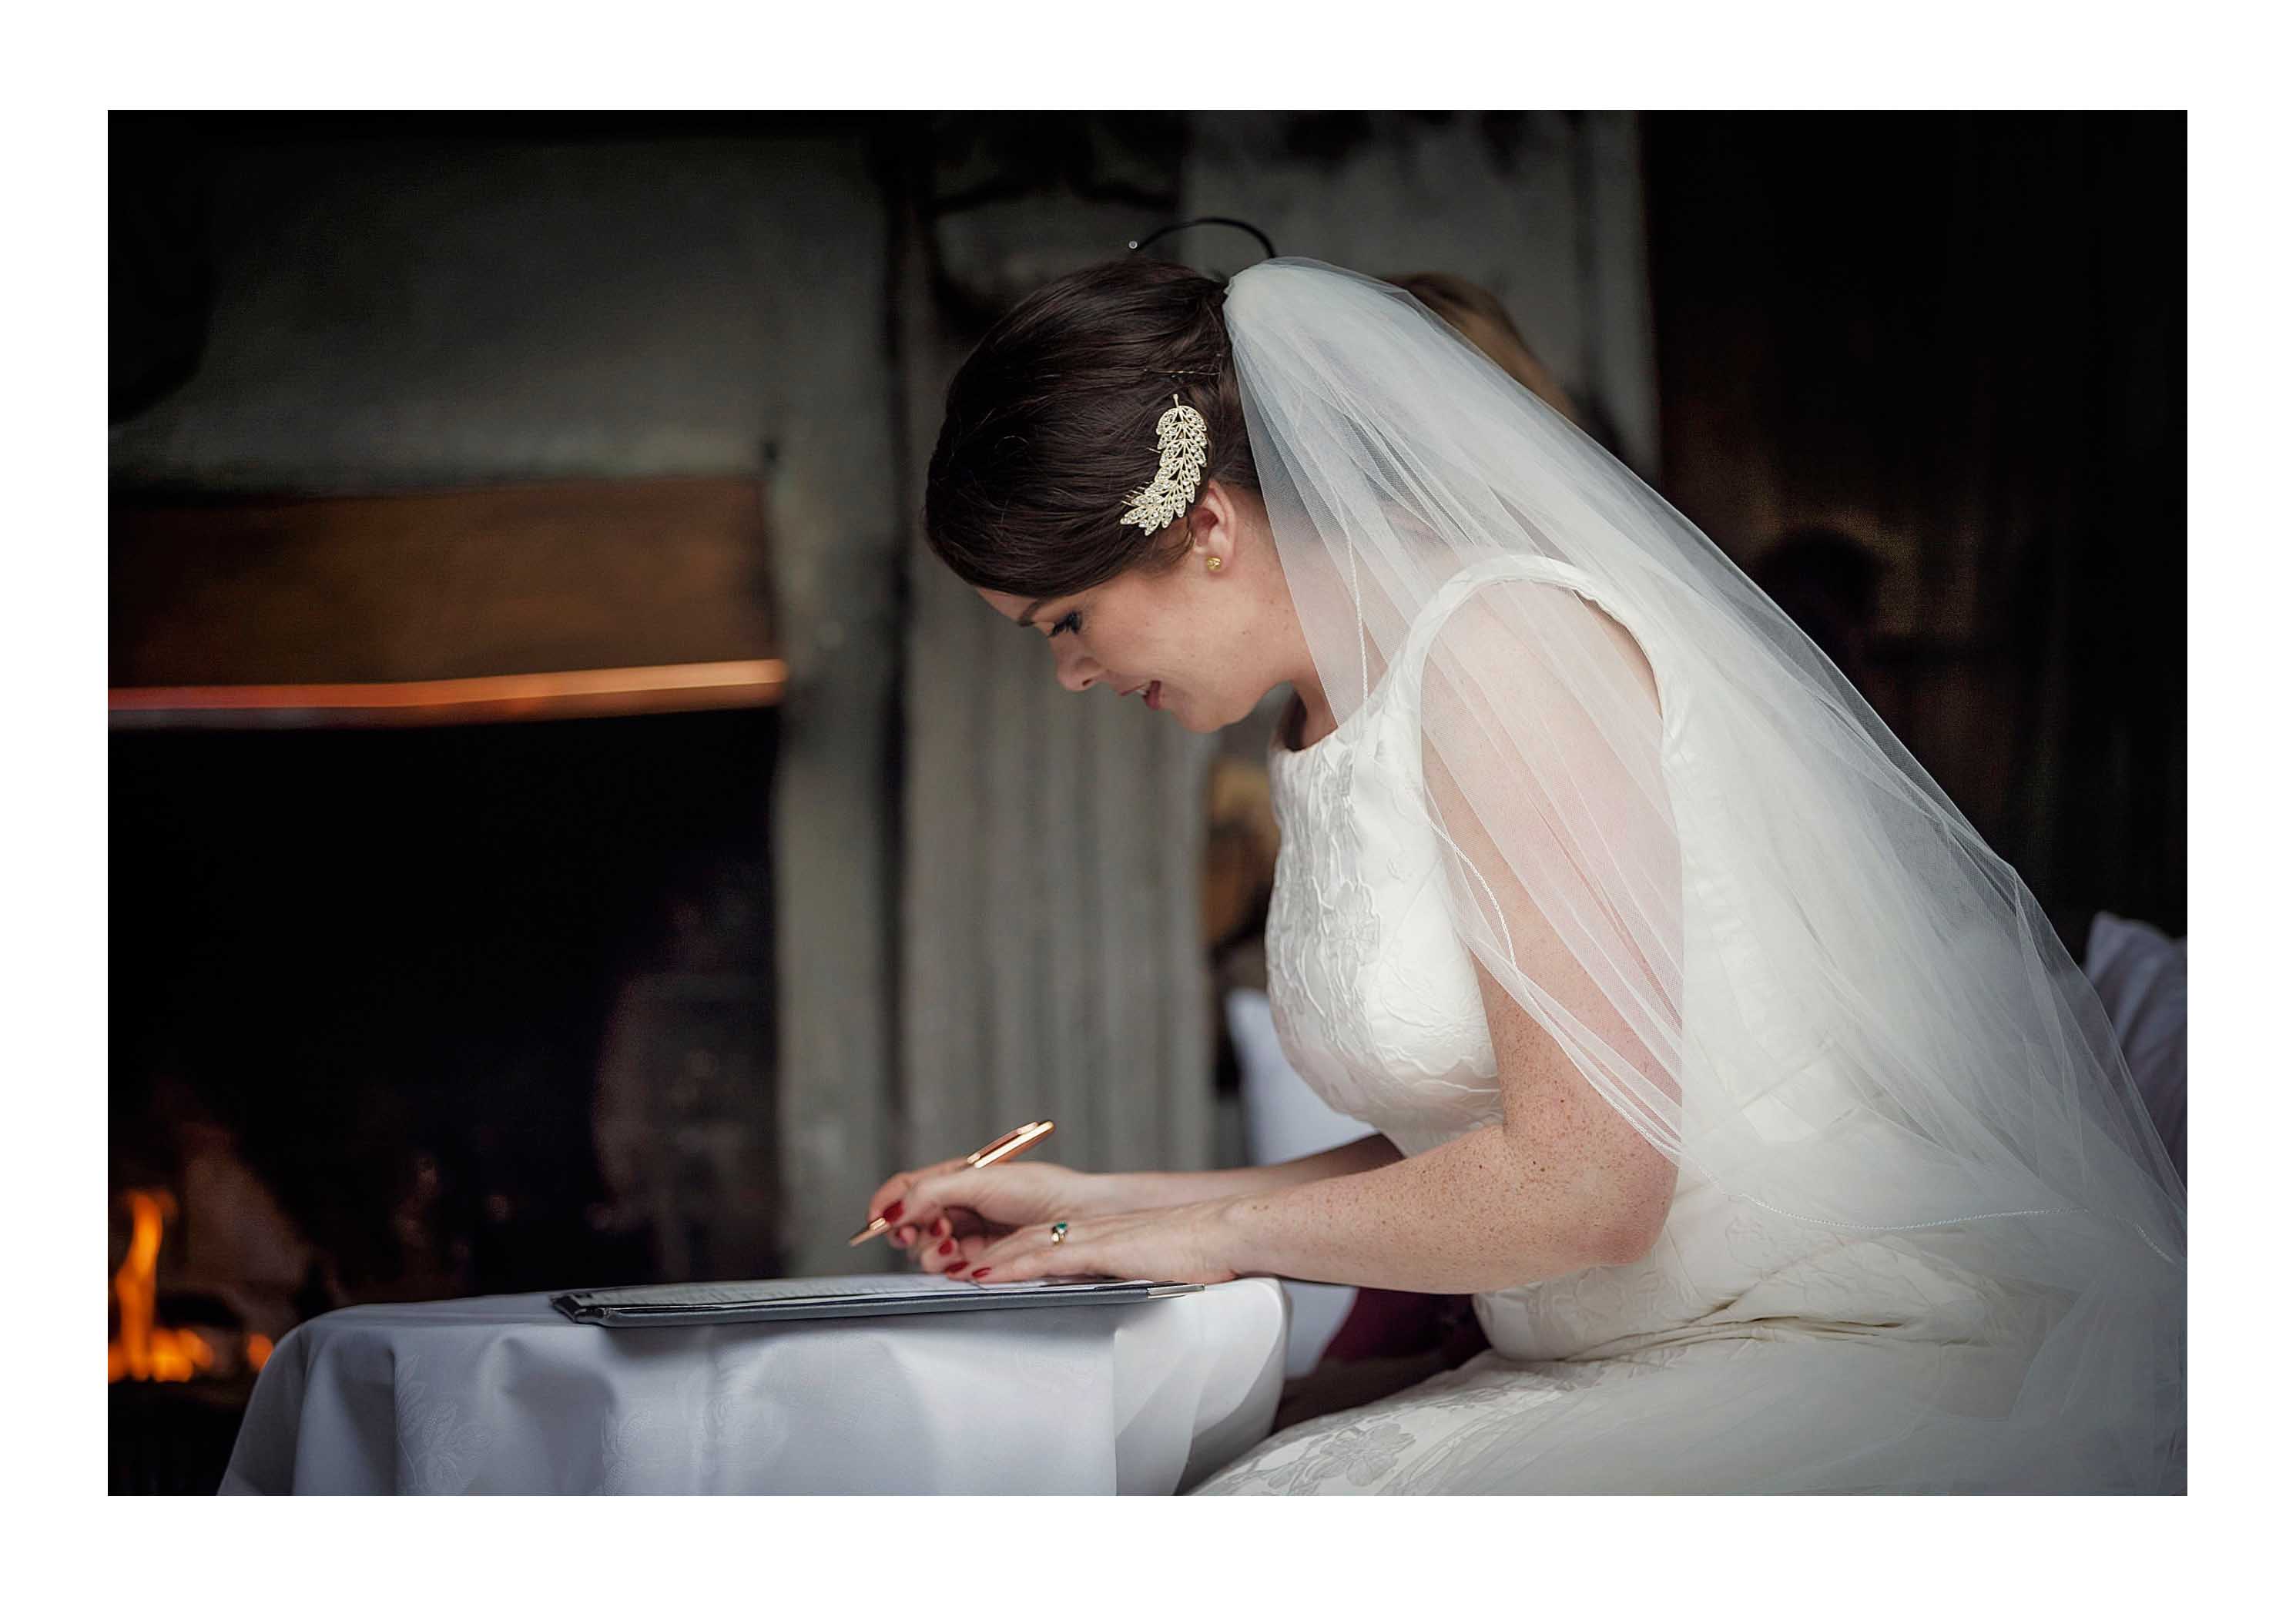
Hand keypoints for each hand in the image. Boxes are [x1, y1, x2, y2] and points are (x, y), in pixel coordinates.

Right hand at [862, 1160, 1113, 1275]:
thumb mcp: (980, 1180)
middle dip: (910, 1230)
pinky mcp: (980, 1258)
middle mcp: (958, 1204)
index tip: (875, 1222)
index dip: (886, 1204)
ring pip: (927, 1249)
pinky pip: (949, 1267)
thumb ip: (931, 1192)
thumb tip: (892, 1209)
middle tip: (923, 1233)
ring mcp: (969, 1232)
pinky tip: (963, 1260)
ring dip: (932, 1250)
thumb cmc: (1039, 1189)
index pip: (907, 1188)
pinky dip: (949, 1265)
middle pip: (911, 1223)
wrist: (1075, 1216)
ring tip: (952, 1244)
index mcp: (955, 1177)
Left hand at [963, 1199, 1241, 1286]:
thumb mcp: (1151, 1266)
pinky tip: (986, 1275)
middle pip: (1023, 1237)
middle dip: (985, 1252)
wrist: (1228, 1234)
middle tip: (949, 1266)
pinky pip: (1046, 1256)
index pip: (1041, 1238)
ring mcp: (1093, 1237)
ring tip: (952, 1273)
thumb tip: (1116, 1295)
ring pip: (1026, 1245)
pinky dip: (1011, 1265)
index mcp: (1101, 1234)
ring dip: (987, 1260)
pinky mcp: (1102, 1249)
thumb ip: (1126, 1277)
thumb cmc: (1201, 1254)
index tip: (977, 1264)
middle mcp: (1090, 1230)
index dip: (1006, 1251)